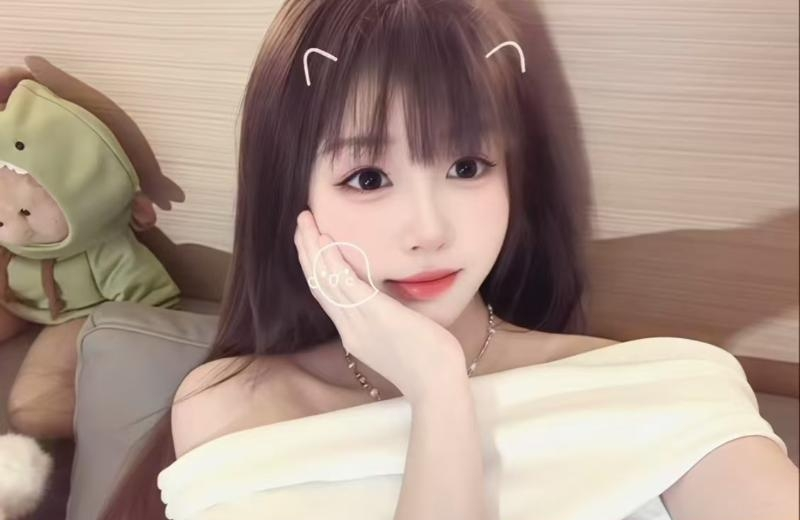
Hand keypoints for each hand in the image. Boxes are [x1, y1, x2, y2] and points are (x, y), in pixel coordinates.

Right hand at [293, 209, 464, 404]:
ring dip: (312, 247)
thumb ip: (388, 321)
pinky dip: (332, 259)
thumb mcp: (399, 340)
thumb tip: (393, 304)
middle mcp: (350, 328)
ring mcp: (359, 321)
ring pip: (324, 279)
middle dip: (307, 251)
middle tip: (301, 224)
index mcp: (354, 335)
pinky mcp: (374, 313)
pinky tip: (326, 238)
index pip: (326, 297)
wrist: (437, 386)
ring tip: (305, 222)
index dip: (315, 269)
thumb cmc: (429, 365)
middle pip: (318, 284)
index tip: (310, 245)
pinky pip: (345, 281)